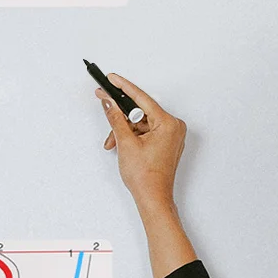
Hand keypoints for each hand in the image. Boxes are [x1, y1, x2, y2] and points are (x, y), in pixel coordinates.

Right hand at [96, 74, 185, 214]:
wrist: (153, 198)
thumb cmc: (146, 177)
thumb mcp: (126, 143)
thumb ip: (116, 118)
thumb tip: (109, 102)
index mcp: (168, 123)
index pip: (142, 98)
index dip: (123, 87)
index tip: (111, 78)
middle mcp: (173, 126)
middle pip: (140, 111)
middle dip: (121, 117)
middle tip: (104, 104)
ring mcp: (171, 135)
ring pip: (141, 123)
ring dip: (124, 130)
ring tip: (113, 142)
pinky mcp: (166, 143)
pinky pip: (146, 131)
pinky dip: (132, 136)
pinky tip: (121, 144)